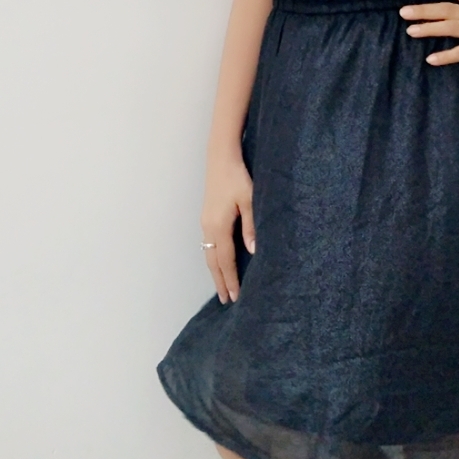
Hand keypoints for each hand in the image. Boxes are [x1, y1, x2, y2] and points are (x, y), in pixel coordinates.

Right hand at [200, 154, 256, 304]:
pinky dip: (213, 258)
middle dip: (220, 281)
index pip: (225, 261)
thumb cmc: (237, 177)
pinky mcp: (206, 216)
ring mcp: (205, 222)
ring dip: (215, 271)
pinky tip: (219, 261)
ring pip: (208, 253)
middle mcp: (208, 227)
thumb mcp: (249, 200)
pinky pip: (208, 244)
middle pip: (213, 261)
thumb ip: (251, 226)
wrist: (221, 157)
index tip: (235, 297)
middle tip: (226, 300)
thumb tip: (252, 252)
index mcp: (219, 226)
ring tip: (222, 286)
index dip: (230, 280)